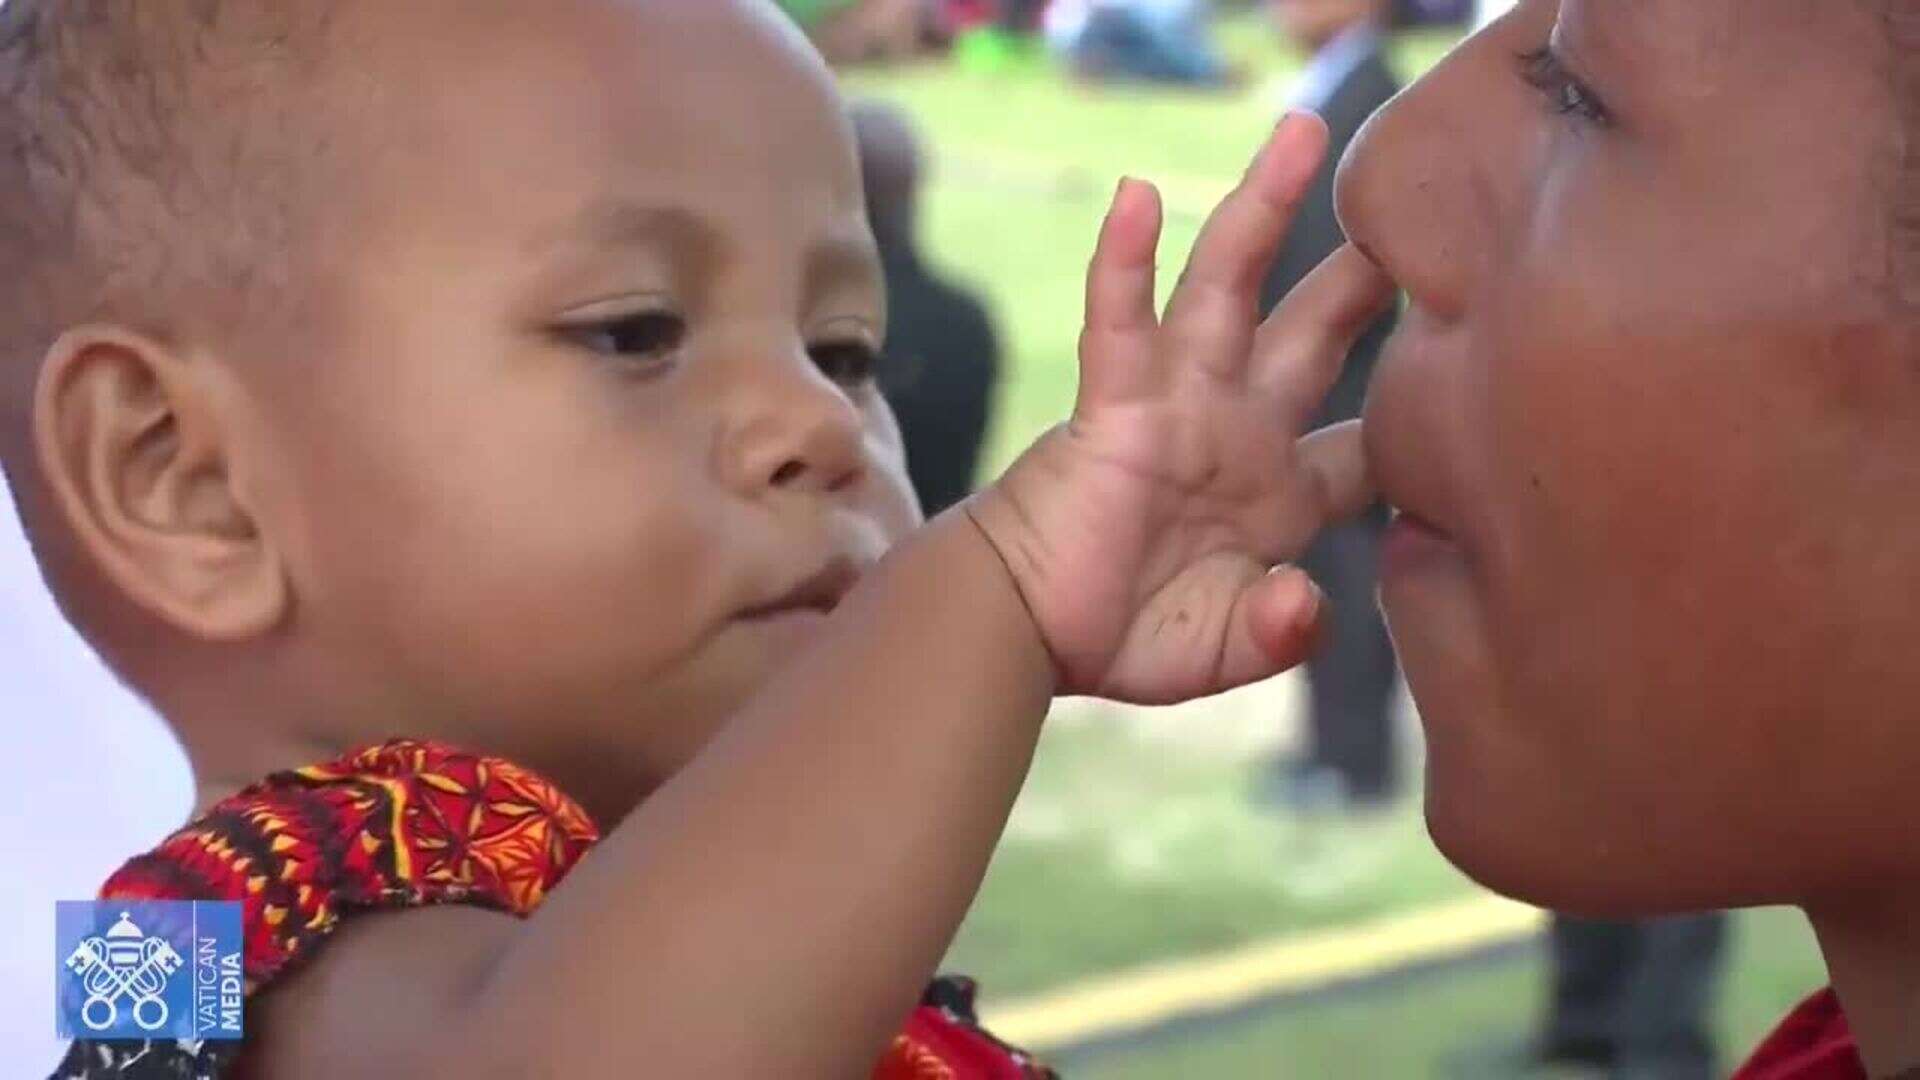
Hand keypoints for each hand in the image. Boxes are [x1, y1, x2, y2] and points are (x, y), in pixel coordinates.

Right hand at [968, 113, 1394, 703]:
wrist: (1025, 634)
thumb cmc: (1121, 637)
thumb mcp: (1221, 649)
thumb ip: (1276, 633)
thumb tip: (1307, 600)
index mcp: (1282, 494)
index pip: (1367, 448)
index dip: (1420, 431)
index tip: (1481, 399)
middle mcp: (1237, 428)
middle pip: (1316, 333)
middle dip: (1366, 278)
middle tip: (1426, 215)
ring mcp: (1176, 404)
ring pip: (1227, 287)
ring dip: (1263, 209)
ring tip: (1303, 135)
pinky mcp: (1111, 402)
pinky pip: (1118, 320)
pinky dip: (1121, 259)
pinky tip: (1135, 195)